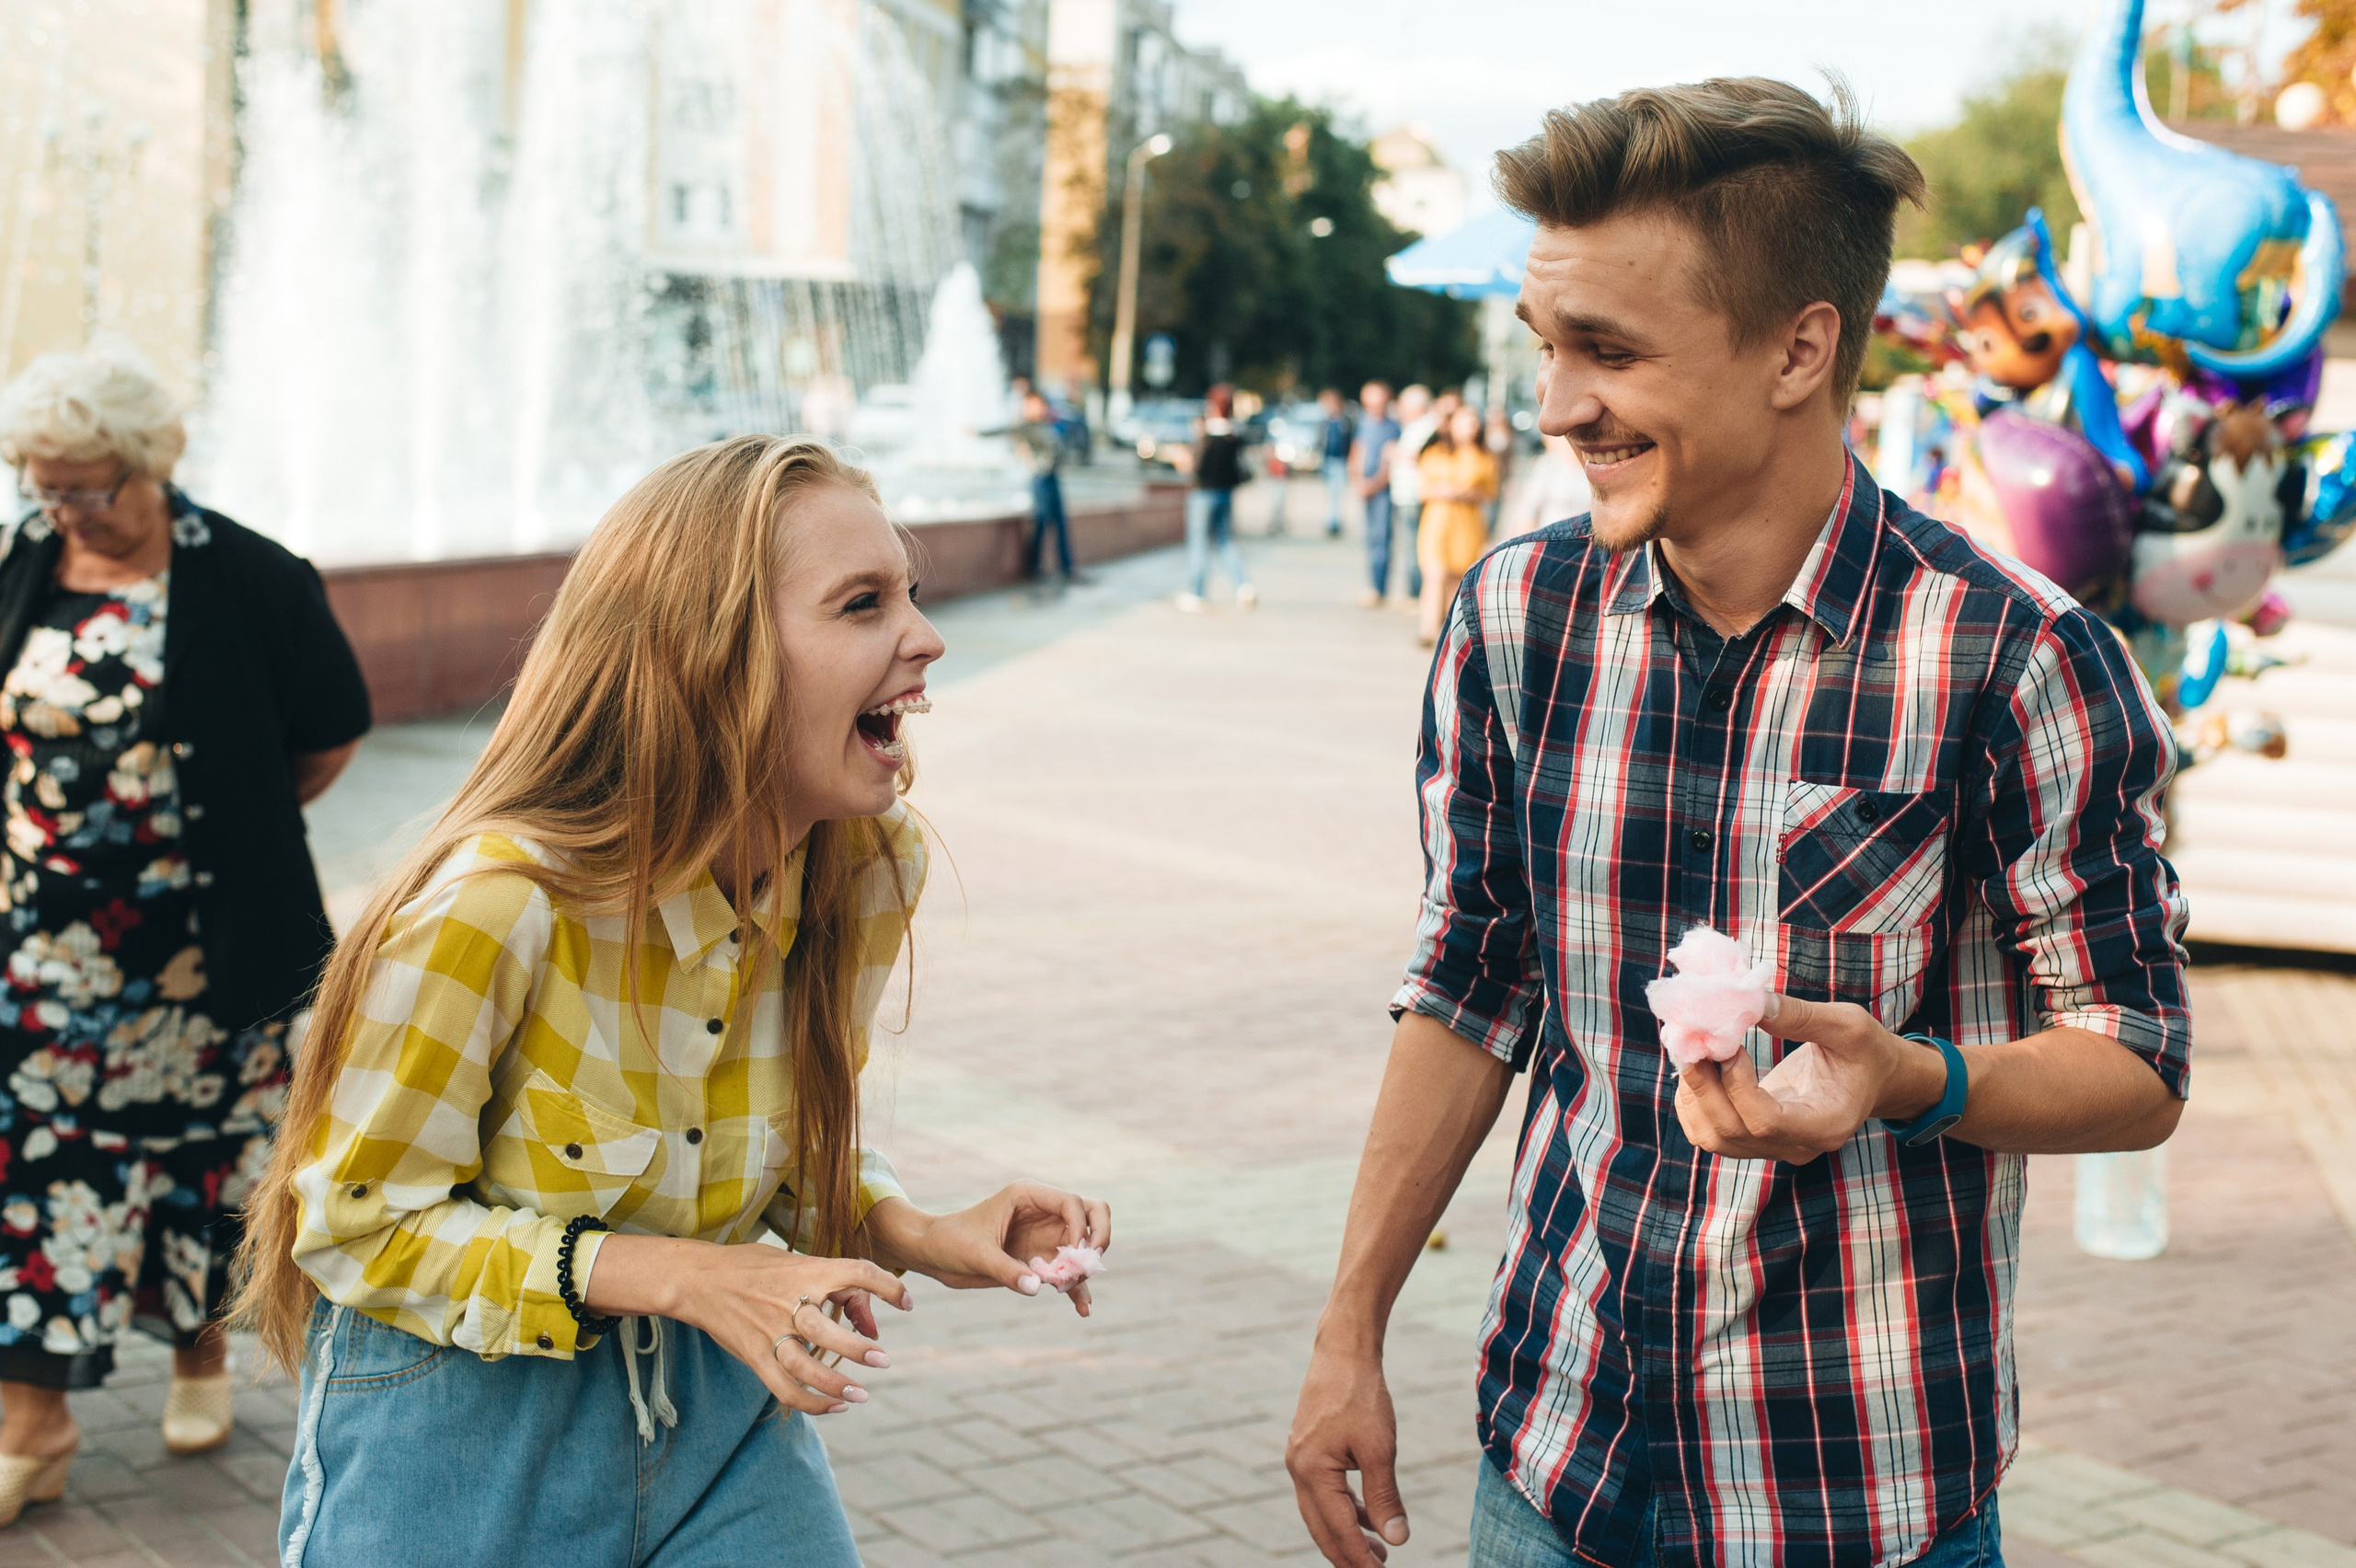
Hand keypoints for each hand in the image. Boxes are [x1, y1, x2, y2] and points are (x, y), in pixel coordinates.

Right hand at [607, 1236, 910, 1416]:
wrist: (698, 1279)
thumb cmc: (754, 1266)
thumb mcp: (793, 1262)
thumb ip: (832, 1284)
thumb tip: (866, 1314)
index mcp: (805, 1270)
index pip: (857, 1271)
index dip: (888, 1285)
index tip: (907, 1303)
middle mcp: (789, 1302)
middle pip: (828, 1331)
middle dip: (858, 1349)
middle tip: (883, 1360)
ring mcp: (769, 1332)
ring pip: (806, 1367)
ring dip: (837, 1385)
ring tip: (862, 1395)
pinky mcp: (754, 1356)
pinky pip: (784, 1389)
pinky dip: (812, 1403)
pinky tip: (835, 1407)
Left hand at [861, 1183, 1111, 1316]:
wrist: (932, 1254)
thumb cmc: (950, 1242)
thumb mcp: (976, 1255)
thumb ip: (1007, 1270)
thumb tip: (1037, 1287)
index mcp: (1028, 1196)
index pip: (1072, 1202)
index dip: (1080, 1226)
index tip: (1072, 1254)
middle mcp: (1042, 1212)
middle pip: (1091, 1212)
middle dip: (1098, 1237)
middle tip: (1090, 1262)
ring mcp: (1044, 1235)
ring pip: (1084, 1245)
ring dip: (1085, 1268)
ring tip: (1070, 1291)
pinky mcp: (1040, 1260)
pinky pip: (1068, 1272)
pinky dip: (1077, 1289)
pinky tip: (1082, 1309)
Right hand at [1286, 1342, 1405, 1564]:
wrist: (1342, 1351)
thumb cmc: (1362, 1396)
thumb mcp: (1380, 1449)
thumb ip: (1385, 1497)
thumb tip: (1397, 1539)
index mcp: (1312, 1471)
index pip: (1338, 1529)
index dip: (1359, 1557)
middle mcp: (1298, 1468)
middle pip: (1321, 1528)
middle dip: (1348, 1554)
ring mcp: (1299, 1457)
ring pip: (1320, 1511)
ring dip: (1347, 1533)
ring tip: (1378, 1549)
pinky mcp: (1307, 1448)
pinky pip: (1323, 1491)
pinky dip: (1344, 1508)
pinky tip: (1366, 1514)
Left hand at [1674, 994, 1947, 1162]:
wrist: (1871, 1078)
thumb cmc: (1866, 1050)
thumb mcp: (1848, 1026)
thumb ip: (1801, 1016)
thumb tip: (1750, 1001)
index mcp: (1827, 1125)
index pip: (1766, 1122)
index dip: (1737, 1085)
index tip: (1730, 1045)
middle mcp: (1798, 1147)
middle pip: (1731, 1132)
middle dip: (1703, 1085)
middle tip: (1693, 1041)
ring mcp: (1774, 1147)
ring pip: (1713, 1138)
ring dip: (1692, 1095)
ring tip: (1693, 1050)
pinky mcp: (1755, 1138)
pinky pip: (1710, 1132)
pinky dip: (1692, 1103)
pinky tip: (1698, 1066)